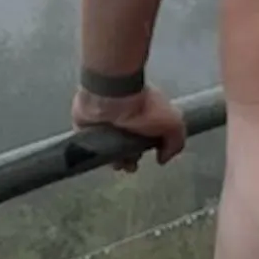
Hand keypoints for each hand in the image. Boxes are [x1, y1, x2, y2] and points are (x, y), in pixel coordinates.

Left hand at [73, 83, 188, 166]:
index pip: (142, 140)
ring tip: (115, 162)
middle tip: (128, 164)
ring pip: (106, 149)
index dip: (143, 153)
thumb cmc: (144, 107)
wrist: (113, 94)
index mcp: (141, 117)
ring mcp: (101, 122)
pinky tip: (97, 156)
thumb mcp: (173, 124)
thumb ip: (175, 143)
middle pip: (124, 147)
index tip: (145, 158)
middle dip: (128, 160)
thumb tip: (163, 159)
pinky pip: (85, 144)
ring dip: (111, 160)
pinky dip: (90, 152)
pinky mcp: (83, 124)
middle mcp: (122, 120)